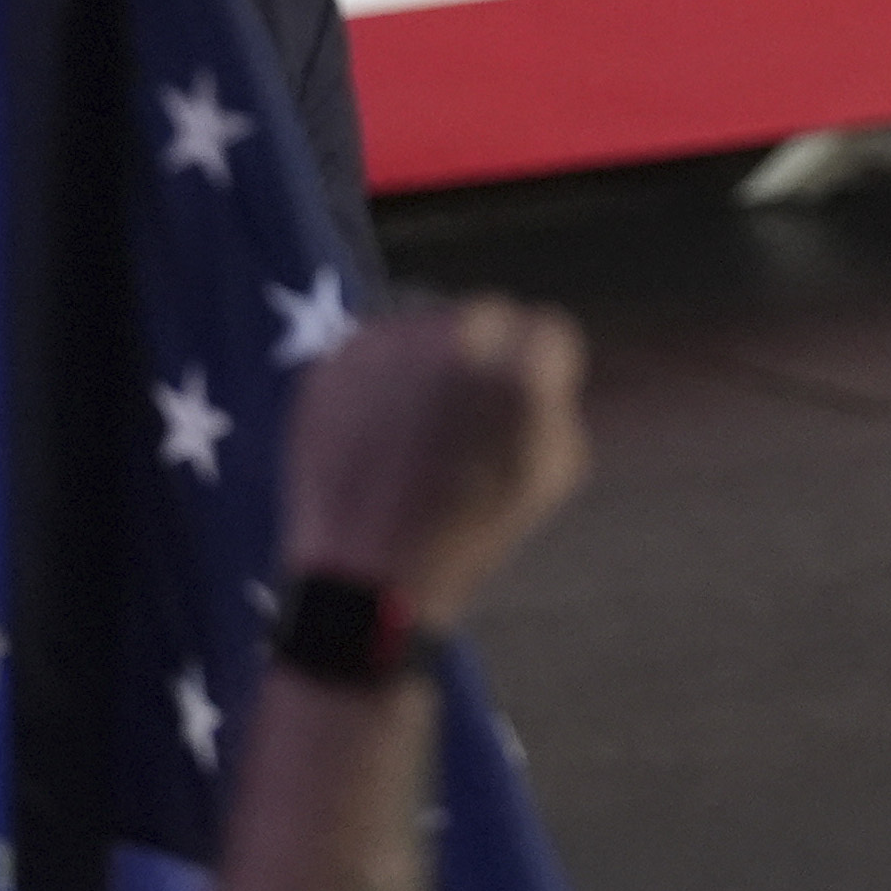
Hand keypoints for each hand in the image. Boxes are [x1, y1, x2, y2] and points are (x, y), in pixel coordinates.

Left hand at [281, 296, 588, 629]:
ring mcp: (385, 346)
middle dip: (488, 353)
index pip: (549, 330)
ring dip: (432, 360)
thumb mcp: (547, 475)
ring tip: (419, 428)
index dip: (544, 370)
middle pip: (487, 314)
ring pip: (425, 323)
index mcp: (516, 374)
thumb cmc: (469, 533)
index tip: (531, 399)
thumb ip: (555, 403)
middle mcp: (451, 342)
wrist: (368, 576)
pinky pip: (374, 348)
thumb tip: (543, 370)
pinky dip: (383, 378)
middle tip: (473, 409)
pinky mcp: (334, 359)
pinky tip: (380, 431)